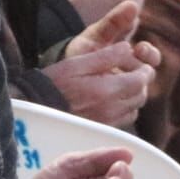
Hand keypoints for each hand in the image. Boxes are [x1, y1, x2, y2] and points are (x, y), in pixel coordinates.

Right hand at [46, 1, 159, 129]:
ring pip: (133, 109)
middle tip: (132, 73)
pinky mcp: (99, 130)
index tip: (141, 64)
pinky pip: (122, 121)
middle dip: (141, 83)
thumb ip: (106, 55)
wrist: (35, 107)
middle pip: (140, 96)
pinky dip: (124, 109)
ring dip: (133, 97)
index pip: (141, 81)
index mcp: (106, 90)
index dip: (144, 70)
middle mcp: (109, 109)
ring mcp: (105, 123)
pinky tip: (111, 100)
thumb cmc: (54, 82)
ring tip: (122, 86)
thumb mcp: (78, 61)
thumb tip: (128, 48)